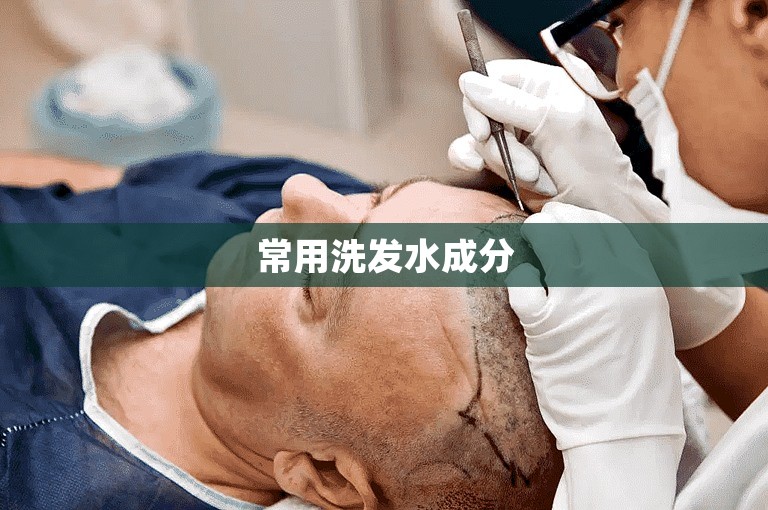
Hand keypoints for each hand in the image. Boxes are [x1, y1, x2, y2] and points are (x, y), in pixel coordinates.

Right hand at [449, 59, 667, 220]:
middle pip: (481, 111)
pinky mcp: (503, 158)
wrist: (599, 211)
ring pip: (478, 137)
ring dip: (502, 162)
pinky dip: (475, 164)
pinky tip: (478, 170)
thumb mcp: (557, 126)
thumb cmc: (593, 167)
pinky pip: (470, 153)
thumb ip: (511, 103)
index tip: (485, 132)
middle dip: (501, 145)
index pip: (492, 77)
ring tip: (535, 178)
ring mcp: (513, 133)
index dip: (480, 102)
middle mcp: (525, 105)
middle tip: (530, 168)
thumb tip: (468, 81)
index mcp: (543, 84)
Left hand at [507, 202, 683, 508]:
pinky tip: (520, 280)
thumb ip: (625, 284)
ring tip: (526, 242)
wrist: (624, 432)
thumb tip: (593, 252)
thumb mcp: (646, 322)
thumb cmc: (634, 381)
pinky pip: (523, 283)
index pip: (606, 227)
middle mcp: (614, 284)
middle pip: (575, 227)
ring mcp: (579, 302)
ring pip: (548, 244)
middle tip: (540, 225)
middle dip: (553, 220)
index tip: (566, 216)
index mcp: (642, 282)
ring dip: (533, 238)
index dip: (580, 216)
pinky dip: (518, 276)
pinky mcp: (546, 325)